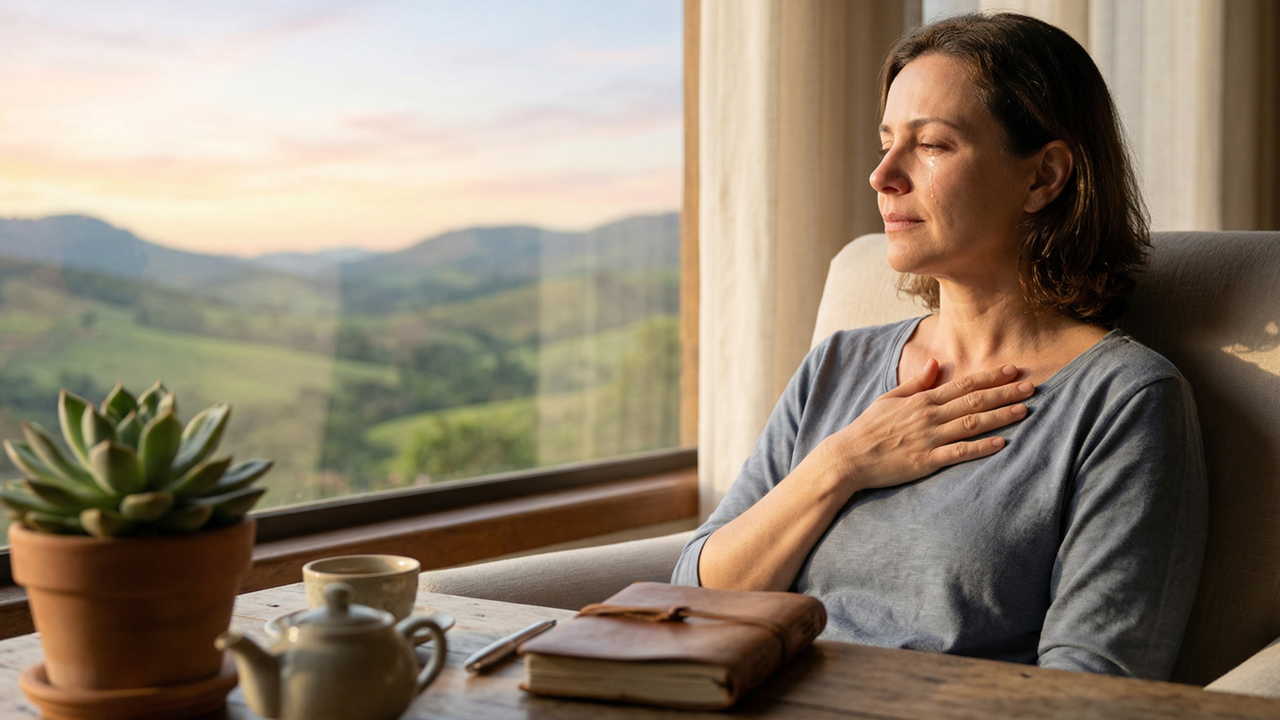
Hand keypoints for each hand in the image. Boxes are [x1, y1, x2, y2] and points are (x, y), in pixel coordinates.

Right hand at [819, 359, 1031, 492]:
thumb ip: (917, 383)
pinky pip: (959, 453)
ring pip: (972, 424)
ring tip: (1024, 410)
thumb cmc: (868, 428)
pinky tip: (1002, 443)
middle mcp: (929, 416)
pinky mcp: (926, 461)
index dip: (990, 376)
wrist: (849, 456)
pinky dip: (981, 447)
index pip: (963, 384)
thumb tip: (935, 362)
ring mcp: (929, 438)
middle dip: (1005, 392)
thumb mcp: (890, 398)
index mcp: (922, 400)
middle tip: (1031, 386)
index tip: (1013, 369)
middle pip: (974, 401)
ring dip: (1000, 416)